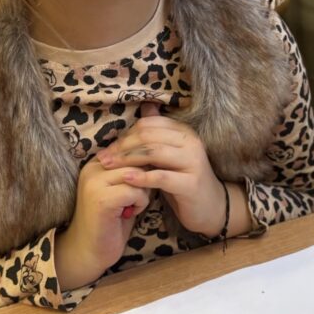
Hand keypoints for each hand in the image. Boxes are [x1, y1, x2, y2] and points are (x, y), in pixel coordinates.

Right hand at [54, 154, 149, 290]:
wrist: (90, 251)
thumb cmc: (111, 221)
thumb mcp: (122, 190)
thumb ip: (133, 172)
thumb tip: (157, 155)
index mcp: (97, 163)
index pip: (131, 149)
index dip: (145, 167)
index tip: (144, 185)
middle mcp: (93, 168)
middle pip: (136, 160)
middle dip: (145, 180)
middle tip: (137, 199)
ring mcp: (95, 182)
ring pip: (137, 175)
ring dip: (143, 192)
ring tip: (132, 206)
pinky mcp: (101, 199)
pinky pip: (135, 191)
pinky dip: (140, 203)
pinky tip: (130, 213)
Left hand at [97, 103, 227, 237]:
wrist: (210, 207)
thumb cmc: (184, 180)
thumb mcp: (170, 155)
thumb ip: (157, 133)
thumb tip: (145, 106)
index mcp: (184, 132)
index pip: (149, 124)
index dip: (126, 134)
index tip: (109, 148)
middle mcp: (191, 142)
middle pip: (149, 136)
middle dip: (122, 146)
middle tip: (103, 158)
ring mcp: (193, 162)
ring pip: (154, 152)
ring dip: (127, 159)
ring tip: (109, 166)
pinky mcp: (191, 183)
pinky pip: (162, 177)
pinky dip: (142, 177)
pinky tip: (126, 178)